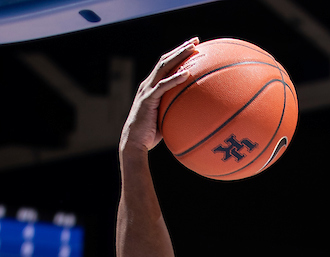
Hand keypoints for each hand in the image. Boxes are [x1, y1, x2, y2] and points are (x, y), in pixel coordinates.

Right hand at [120, 39, 199, 154]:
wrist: (134, 142)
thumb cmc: (150, 134)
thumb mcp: (165, 118)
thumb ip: (174, 111)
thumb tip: (192, 114)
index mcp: (152, 86)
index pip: (166, 65)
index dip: (178, 54)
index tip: (192, 47)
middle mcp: (149, 84)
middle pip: (165, 60)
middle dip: (181, 48)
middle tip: (195, 40)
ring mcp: (147, 90)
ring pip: (164, 67)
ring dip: (179, 56)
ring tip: (192, 48)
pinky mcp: (148, 99)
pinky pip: (163, 86)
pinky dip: (175, 79)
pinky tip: (187, 74)